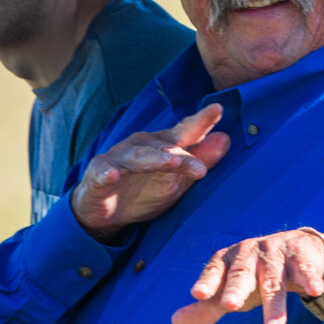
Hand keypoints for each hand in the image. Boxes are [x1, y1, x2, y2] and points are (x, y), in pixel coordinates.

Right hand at [71, 105, 231, 239]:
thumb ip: (198, 160)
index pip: (184, 132)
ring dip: (154, 160)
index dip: (200, 121)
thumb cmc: (143, 191)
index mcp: (162, 145)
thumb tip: (226, 139)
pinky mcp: (98, 175)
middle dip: (182, 154)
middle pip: (164, 147)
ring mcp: (118, 159)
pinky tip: (112, 175)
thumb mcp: (176, 181)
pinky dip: (106, 173)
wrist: (106, 214)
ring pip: (138, 158)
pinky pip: (102, 172)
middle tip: (201, 165)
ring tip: (171, 163)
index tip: (218, 109)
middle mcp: (141, 146)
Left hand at [171, 228, 323, 323]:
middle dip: (236, 290)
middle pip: (242, 274)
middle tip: (230, 306)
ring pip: (275, 282)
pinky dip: (309, 280)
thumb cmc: (257, 274)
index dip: (207, 282)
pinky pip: (305, 271)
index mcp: (228, 260)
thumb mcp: (232, 289)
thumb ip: (207, 307)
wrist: (299, 251)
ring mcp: (276, 254)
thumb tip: (175, 323)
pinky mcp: (301, 257)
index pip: (214, 270)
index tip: (198, 295)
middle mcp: (250, 253)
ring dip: (275, 306)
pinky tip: (314, 291)